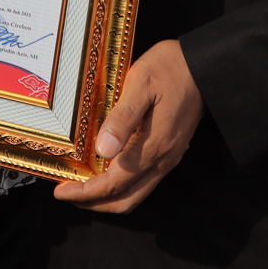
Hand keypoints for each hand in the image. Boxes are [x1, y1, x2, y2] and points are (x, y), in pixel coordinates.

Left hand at [54, 39, 202, 213]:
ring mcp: (169, 158)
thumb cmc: (170, 68)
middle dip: (94, 203)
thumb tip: (104, 150)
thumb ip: (123, 118)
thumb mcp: (141, 84)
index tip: (61, 191)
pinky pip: (145, 181)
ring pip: (136, 194)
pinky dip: (122, 185)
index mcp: (153, 146)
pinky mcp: (172, 151)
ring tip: (83, 185)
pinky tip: (107, 169)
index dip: (85, 192)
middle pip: (125, 200)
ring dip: (108, 197)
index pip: (113, 184)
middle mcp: (163, 159)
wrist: (206, 65)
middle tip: (67, 193)